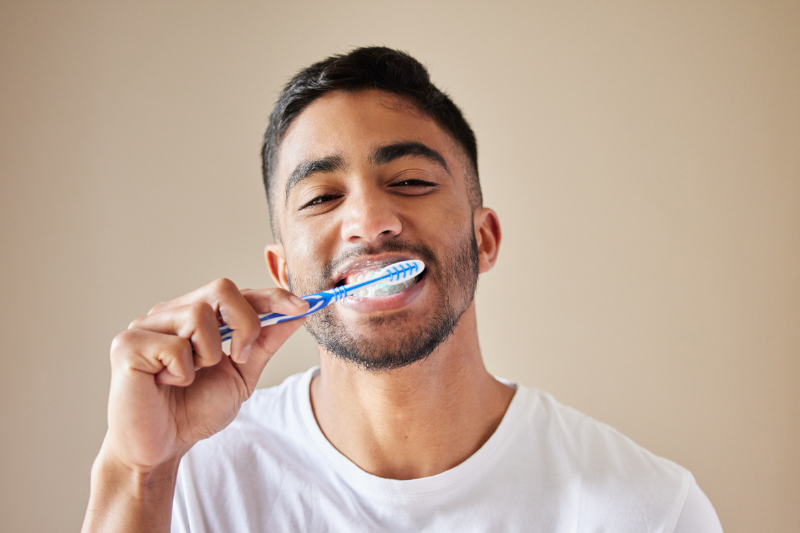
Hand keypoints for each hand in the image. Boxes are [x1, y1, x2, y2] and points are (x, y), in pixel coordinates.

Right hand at [101, 278, 308, 471]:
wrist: (159, 449)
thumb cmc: (193, 411)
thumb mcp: (241, 374)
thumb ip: (265, 342)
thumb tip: (298, 313)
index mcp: (193, 316)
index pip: (238, 293)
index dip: (272, 297)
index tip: (302, 307)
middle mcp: (169, 313)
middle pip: (221, 288)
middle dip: (245, 323)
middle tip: (239, 358)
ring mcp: (145, 325)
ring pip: (199, 314)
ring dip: (208, 355)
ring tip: (190, 378)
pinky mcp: (127, 345)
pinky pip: (175, 346)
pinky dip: (183, 372)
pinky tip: (167, 384)